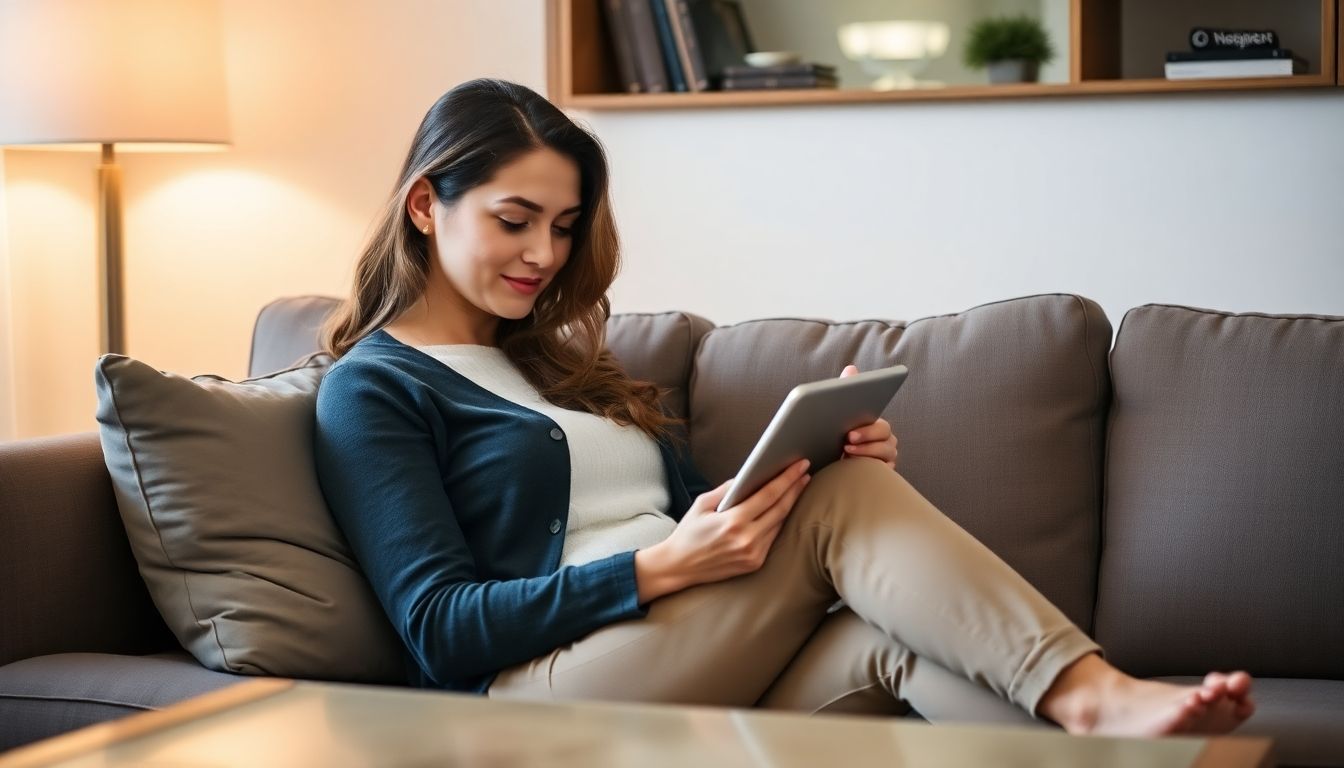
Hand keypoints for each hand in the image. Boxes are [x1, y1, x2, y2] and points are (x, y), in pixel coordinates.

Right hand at [634, 458, 811, 602]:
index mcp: (733, 522)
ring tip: (797, 487)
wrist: (678, 567)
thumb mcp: (702, 504)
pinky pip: (772, 538)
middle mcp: (747, 539)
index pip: (769, 495)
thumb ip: (728, 489)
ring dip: (790, 504)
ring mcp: (753, 554)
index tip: (800, 465)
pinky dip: (778, 521)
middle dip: (795, 488)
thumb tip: (750, 475)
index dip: (787, 478)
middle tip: (805, 473)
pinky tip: (782, 509)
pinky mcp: (755, 564)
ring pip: (779, 523)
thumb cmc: (689, 533)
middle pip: (781, 508)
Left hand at [839, 364, 898, 469]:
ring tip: (847, 455)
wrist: (828, 460)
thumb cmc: (835, 433)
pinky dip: (870, 471)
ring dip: (866, 456)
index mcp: (877, 427)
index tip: (850, 433)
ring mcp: (885, 460)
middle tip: (846, 442)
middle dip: (867, 442)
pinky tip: (853, 470)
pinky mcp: (881, 475)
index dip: (868, 430)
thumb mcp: (838, 411)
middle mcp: (886, 443)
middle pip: (886, 442)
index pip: (881, 427)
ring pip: (885, 458)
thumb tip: (851, 368)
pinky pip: (882, 474)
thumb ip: (847, 389)